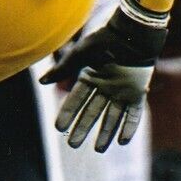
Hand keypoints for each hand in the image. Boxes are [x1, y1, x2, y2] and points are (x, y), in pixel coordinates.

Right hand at [40, 2, 167, 152]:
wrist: (132, 31)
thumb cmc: (106, 39)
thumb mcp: (81, 53)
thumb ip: (64, 68)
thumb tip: (42, 81)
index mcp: (91, 77)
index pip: (77, 100)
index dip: (68, 113)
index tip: (58, 127)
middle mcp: (106, 87)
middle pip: (92, 112)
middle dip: (83, 127)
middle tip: (73, 144)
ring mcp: (123, 90)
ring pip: (112, 116)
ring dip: (107, 132)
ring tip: (99, 149)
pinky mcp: (138, 92)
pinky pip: (134, 113)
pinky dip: (129, 126)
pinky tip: (123, 141)